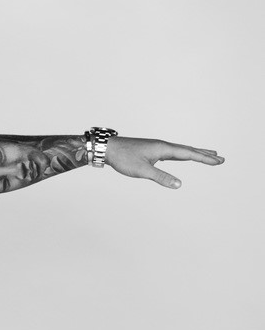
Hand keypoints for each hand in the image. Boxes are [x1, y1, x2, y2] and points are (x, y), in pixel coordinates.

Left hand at [105, 137, 223, 188]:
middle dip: (205, 155)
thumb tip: (179, 184)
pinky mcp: (152, 151)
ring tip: (208, 155)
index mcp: (163, 148)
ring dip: (195, 153)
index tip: (219, 161)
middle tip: (221, 158)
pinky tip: (183, 156)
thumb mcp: (142, 171)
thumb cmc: (123, 158)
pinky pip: (173, 153)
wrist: (108, 148)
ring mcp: (157, 148)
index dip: (204, 158)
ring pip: (181, 150)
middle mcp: (163, 146)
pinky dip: (183, 154)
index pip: (189, 153)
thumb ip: (161, 177)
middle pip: (188, 150)